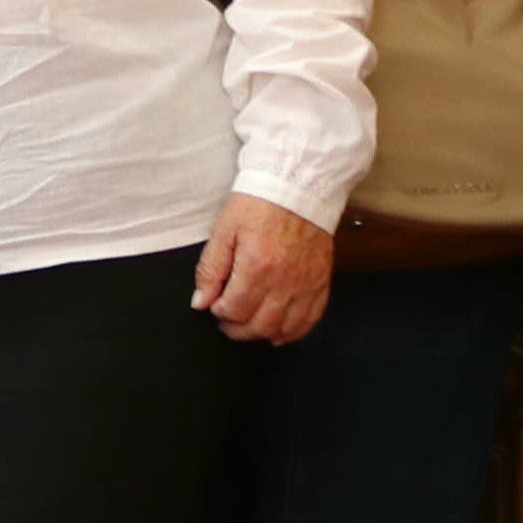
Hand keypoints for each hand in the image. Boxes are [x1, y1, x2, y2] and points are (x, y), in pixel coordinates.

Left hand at [192, 192, 333, 345]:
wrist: (298, 189)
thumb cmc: (259, 206)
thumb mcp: (224, 231)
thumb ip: (210, 269)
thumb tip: (200, 302)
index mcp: (257, 266)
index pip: (235, 309)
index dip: (220, 313)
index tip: (214, 306)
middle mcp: (285, 280)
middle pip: (260, 324)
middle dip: (238, 330)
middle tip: (227, 323)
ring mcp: (307, 283)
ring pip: (286, 327)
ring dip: (264, 334)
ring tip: (249, 326)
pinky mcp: (321, 281)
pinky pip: (311, 318)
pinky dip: (294, 331)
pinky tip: (279, 331)